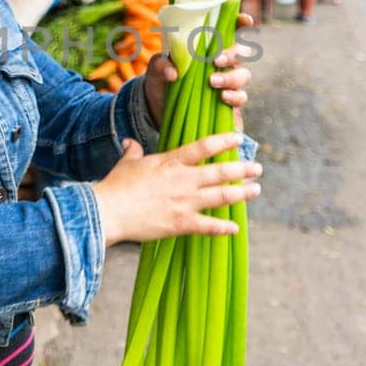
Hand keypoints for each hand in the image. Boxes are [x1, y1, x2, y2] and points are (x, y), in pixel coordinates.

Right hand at [93, 133, 262, 246]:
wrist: (108, 211)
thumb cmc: (115, 186)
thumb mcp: (126, 163)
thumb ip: (133, 152)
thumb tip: (130, 142)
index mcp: (171, 162)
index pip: (204, 147)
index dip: (224, 141)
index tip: (239, 138)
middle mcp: (183, 180)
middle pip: (220, 172)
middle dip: (242, 169)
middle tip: (258, 168)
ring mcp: (184, 202)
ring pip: (221, 196)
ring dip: (241, 193)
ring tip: (255, 190)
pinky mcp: (181, 223)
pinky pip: (208, 226)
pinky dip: (223, 228)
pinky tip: (235, 228)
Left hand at [143, 12, 254, 131]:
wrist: (160, 108)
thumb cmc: (162, 80)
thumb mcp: (156, 69)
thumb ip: (161, 64)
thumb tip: (173, 73)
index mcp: (209, 46)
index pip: (230, 30)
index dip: (241, 22)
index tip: (245, 20)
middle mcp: (223, 62)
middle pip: (242, 52)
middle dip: (234, 54)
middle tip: (216, 60)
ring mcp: (228, 82)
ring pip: (243, 75)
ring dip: (231, 77)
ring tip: (212, 81)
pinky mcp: (229, 102)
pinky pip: (241, 97)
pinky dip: (235, 96)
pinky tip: (222, 97)